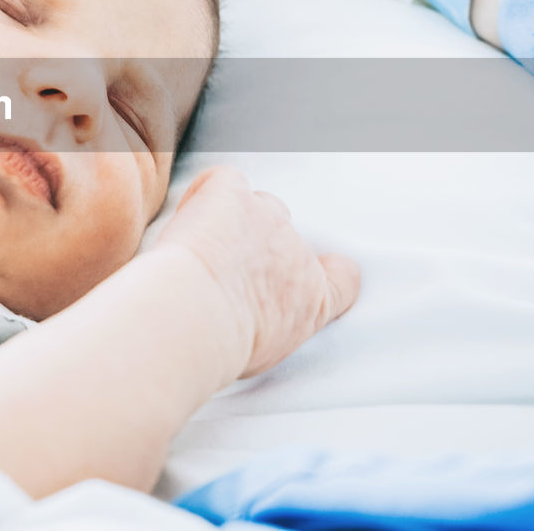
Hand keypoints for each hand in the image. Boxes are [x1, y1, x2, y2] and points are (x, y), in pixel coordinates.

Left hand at [155, 166, 359, 379]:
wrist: (197, 319)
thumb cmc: (219, 348)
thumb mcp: (262, 353)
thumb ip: (270, 326)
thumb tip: (248, 321)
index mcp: (313, 300)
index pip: (344, 277)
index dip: (327, 269)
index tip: (296, 275)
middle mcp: (297, 254)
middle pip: (285, 232)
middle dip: (256, 242)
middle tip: (221, 268)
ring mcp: (269, 219)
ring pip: (254, 203)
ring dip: (231, 218)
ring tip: (198, 248)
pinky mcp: (234, 196)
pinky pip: (224, 179)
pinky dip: (204, 193)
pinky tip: (189, 219)